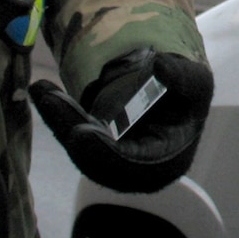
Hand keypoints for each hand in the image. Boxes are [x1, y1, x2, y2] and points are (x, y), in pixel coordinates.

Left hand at [30, 48, 212, 193]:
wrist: (174, 94)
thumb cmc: (188, 93)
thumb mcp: (196, 82)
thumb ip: (183, 77)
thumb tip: (160, 65)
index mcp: (166, 164)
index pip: (131, 166)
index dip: (104, 153)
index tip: (80, 133)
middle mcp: (136, 172)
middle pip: (96, 159)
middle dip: (70, 129)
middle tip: (50, 99)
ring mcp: (113, 163)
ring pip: (79, 148)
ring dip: (59, 120)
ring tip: (42, 89)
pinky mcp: (96, 148)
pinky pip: (73, 136)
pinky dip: (59, 114)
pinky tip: (43, 90)